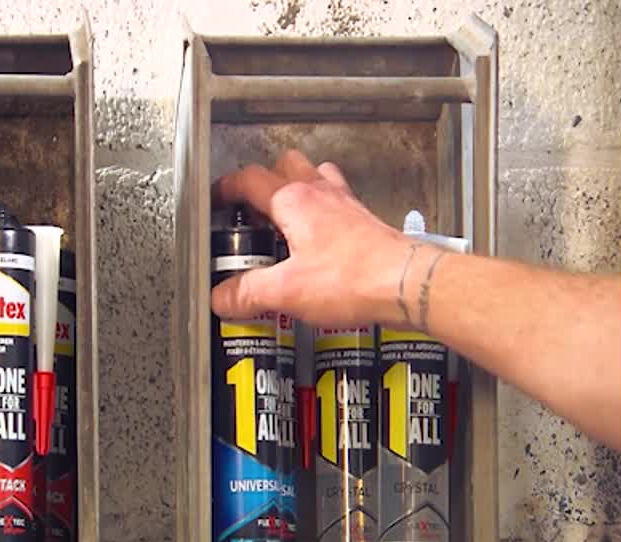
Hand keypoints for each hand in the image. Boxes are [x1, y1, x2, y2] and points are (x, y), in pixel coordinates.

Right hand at [210, 149, 421, 329]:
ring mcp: (345, 203)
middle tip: (250, 212)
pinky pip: (337, 200)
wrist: (406, 283)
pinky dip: (322, 209)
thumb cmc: (353, 279)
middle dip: (262, 182)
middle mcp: (319, 192)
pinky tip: (319, 236)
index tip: (215, 199)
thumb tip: (222, 297)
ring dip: (296, 188)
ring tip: (284, 219)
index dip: (226, 187)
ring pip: (314, 176)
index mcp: (293, 201)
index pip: (249, 179)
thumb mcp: (286, 291)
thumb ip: (247, 293)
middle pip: (283, 165)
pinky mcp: (363, 220)